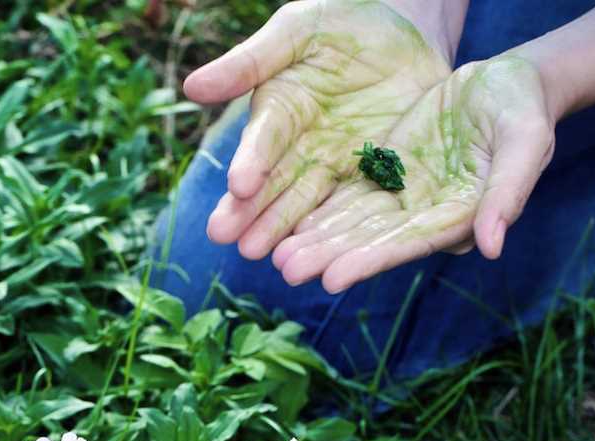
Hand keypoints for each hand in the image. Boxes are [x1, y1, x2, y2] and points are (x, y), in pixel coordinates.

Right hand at [183, 0, 456, 259]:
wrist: (404, 27)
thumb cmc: (342, 19)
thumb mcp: (296, 30)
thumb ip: (249, 62)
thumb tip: (191, 87)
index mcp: (278, 111)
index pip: (261, 142)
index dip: (250, 163)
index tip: (238, 186)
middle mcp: (300, 146)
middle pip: (277, 184)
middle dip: (256, 214)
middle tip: (235, 243)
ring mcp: (334, 163)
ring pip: (309, 204)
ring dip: (290, 233)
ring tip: (275, 262)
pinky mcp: (371, 174)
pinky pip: (355, 206)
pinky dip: (339, 231)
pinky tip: (326, 256)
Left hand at [271, 56, 556, 292]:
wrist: (505, 84)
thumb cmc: (524, 111)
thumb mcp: (526, 143)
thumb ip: (507, 194)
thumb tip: (491, 247)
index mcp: (460, 215)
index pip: (409, 243)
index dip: (370, 260)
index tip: (332, 278)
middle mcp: (426, 214)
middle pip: (371, 240)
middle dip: (330, 256)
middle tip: (288, 271)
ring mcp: (404, 196)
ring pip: (353, 222)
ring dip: (317, 240)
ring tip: (277, 257)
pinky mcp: (386, 173)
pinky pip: (348, 195)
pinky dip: (321, 211)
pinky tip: (289, 225)